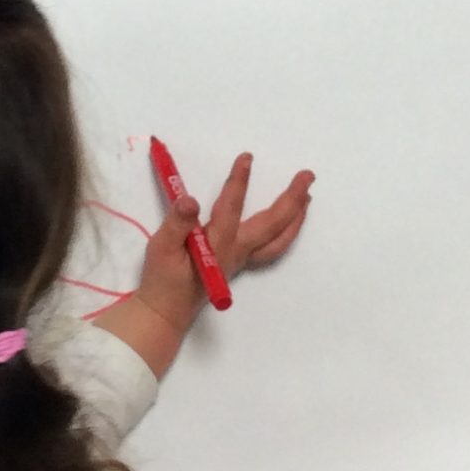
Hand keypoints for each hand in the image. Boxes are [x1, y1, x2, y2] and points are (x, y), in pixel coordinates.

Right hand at [137, 152, 317, 334]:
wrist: (166, 313)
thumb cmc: (162, 280)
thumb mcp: (162, 248)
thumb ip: (177, 224)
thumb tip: (191, 201)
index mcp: (218, 243)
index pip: (231, 206)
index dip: (239, 180)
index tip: (247, 158)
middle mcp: (236, 250)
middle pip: (272, 223)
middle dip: (291, 197)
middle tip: (308, 176)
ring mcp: (241, 259)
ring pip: (278, 239)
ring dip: (296, 217)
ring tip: (307, 197)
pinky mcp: (239, 263)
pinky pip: (272, 248)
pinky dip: (286, 233)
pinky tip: (288, 224)